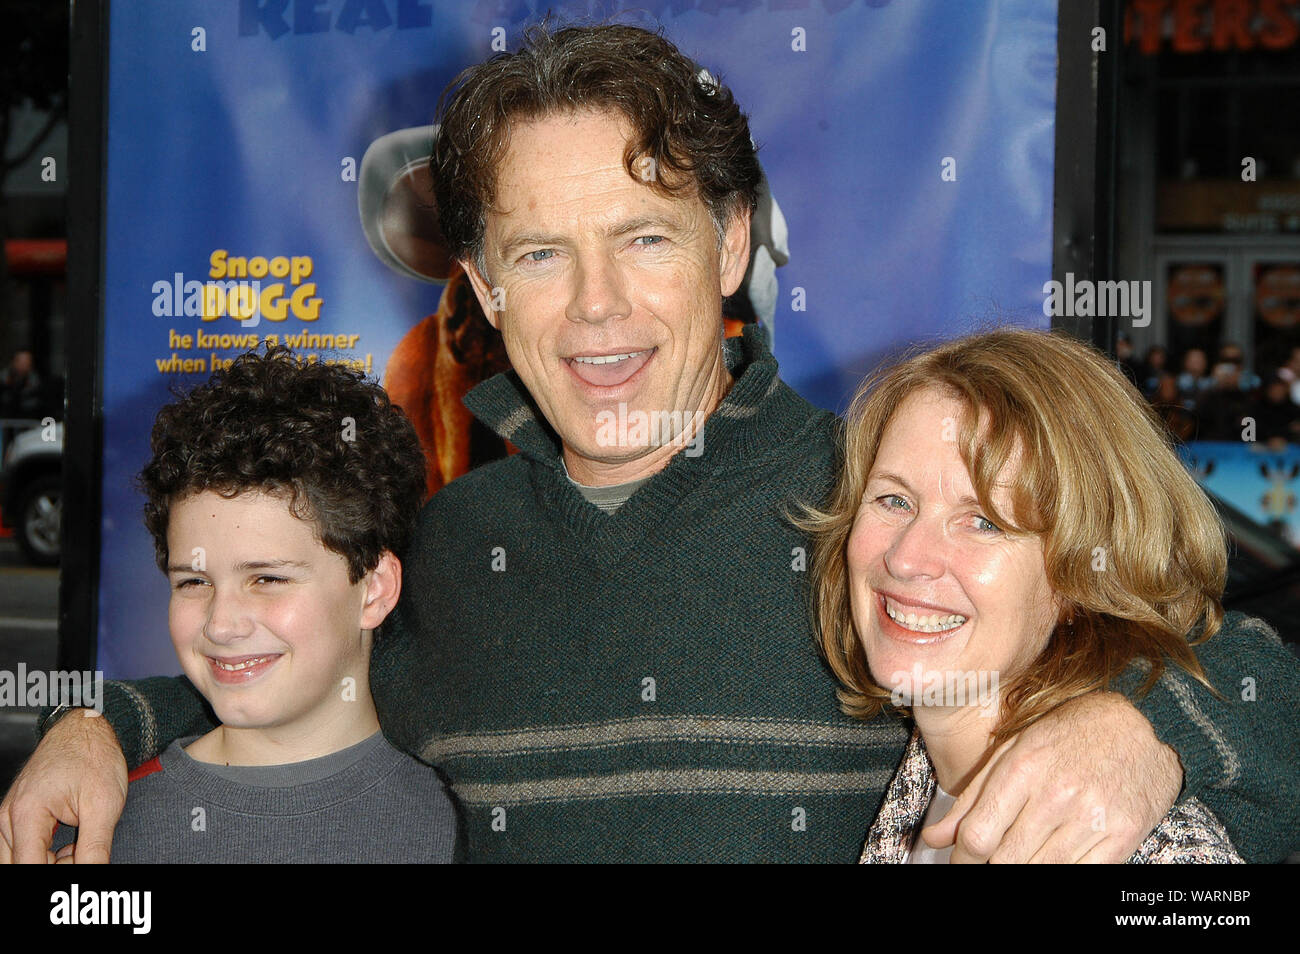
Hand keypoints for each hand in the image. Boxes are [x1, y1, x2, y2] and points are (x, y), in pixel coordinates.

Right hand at [0, 710, 127, 863]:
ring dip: (50, 863)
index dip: (58, 876)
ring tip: (80, 845)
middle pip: (21, 866)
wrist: (87, 728)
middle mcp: (8, 817)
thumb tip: (94, 875)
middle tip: (83, 855)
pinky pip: (24, 849)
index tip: (79, 866)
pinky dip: (47, 854)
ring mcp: (9, 817)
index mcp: (26, 813)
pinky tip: (72, 843)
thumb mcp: (104, 806)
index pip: (28, 868)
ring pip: (21, 860)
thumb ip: (95, 848)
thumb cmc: (95, 757)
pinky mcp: (17, 817)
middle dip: (53, 869)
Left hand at [923, 692, 1182, 862]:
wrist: (1139, 730)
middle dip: (988, 866)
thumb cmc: (1067, 736)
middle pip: (1004, 860)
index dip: (961, 859)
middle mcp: (1057, 796)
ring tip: (1018, 856)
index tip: (960, 861)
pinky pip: (1078, 875)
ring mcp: (1092, 819)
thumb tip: (932, 839)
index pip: (978, 836)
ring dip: (1022, 869)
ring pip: (1039, 872)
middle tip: (988, 859)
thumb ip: (971, 797)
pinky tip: (1049, 858)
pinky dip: (1058, 871)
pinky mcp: (1122, 838)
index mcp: (1023, 769)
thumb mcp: (1013, 751)